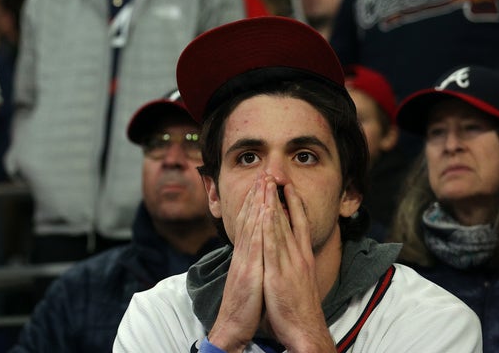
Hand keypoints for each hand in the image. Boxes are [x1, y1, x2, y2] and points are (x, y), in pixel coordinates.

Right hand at [208, 173, 266, 351]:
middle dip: (256, 194)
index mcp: (245, 255)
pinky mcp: (249, 270)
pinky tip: (265, 210)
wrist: (234, 325)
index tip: (261, 184)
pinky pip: (255, 244)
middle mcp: (243, 253)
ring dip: (258, 202)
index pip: (249, 223)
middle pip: (249, 218)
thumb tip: (257, 251)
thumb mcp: (248, 277)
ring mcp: (245, 260)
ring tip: (265, 182)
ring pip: (251, 225)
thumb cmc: (244, 305)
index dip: (254, 202)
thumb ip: (252, 261)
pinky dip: (259, 225)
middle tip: (264, 172)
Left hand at [262, 178, 334, 351]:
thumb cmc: (300, 308)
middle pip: (290, 218)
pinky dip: (269, 227)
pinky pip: (273, 246)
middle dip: (280, 195)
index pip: (300, 222)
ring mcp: (290, 263)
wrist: (305, 329)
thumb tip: (293, 255)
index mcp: (304, 256)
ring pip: (280, 227)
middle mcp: (299, 255)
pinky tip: (264, 212)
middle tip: (275, 173)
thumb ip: (295, 264)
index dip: (294, 202)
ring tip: (268, 182)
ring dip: (273, 203)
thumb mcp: (300, 279)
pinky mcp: (279, 273)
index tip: (288, 184)